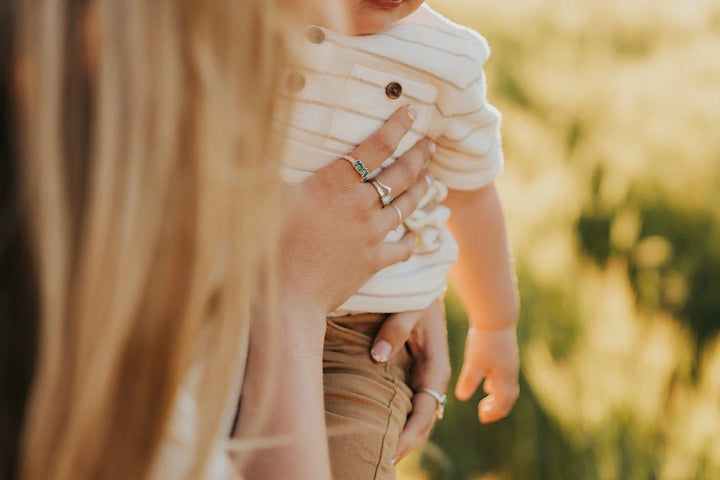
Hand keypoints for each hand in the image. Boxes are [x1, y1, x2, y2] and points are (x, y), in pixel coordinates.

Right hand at [280, 106, 434, 324]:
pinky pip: (403, 247)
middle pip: (400, 174)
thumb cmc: (271, 245)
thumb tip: (265, 138)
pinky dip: (412, 238)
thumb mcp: (269, 197)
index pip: (376, 147)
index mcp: (336, 183)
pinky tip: (417, 234)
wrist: (288, 296)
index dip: (396, 126)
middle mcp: (361, 204)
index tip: (412, 111)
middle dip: (419, 154)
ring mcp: (372, 234)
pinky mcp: (375, 261)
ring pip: (407, 206)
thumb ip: (275, 167)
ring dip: (421, 189)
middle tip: (430, 143)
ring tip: (430, 178)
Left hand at [369, 299, 450, 463]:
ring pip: (416, 413)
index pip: (426, 409)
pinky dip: (397, 418)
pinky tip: (381, 427)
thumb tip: (376, 358)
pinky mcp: (411, 369)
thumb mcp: (410, 307)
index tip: (393, 451)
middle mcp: (432, 374)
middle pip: (423, 419)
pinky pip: (407, 400)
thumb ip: (395, 330)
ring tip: (381, 454)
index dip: (411, 433)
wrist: (422, 278)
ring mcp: (422, 373)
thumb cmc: (417, 292)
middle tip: (383, 462)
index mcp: (437, 365)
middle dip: (407, 443)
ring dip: (402, 434)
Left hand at [455, 326, 518, 423]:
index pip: (502, 402)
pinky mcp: (507, 353)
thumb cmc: (484, 340)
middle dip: (498, 408)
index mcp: (504, 378)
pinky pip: (505, 375)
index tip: (482, 418)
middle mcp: (510, 372)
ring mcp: (510, 362)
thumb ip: (469, 380)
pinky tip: (488, 380)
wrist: (496, 317)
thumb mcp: (474, 361)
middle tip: (485, 415)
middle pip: (509, 397)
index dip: (493, 412)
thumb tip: (461, 397)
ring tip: (487, 400)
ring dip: (499, 396)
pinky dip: (498, 383)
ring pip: (508, 386)